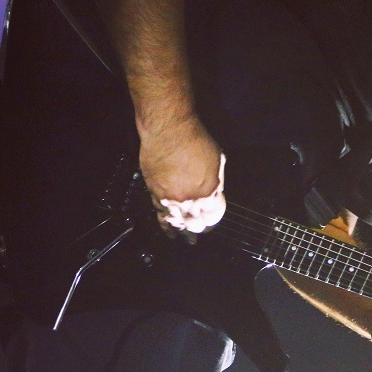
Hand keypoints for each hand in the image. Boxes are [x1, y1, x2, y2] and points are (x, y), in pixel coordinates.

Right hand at [138, 118, 225, 240]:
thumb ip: (215, 182)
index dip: (214, 219)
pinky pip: (161, 216)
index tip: (213, 220)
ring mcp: (170, 199)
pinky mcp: (154, 194)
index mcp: (208, 193)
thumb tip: (214, 194)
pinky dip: (166, 226)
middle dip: (199, 229)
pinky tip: (170, 233)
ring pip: (178, 223)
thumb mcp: (217, 160)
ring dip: (183, 233)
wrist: (168, 131)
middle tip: (200, 234)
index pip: (213, 216)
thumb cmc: (195, 140)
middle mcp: (189, 200)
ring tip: (187, 241)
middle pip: (195, 224)